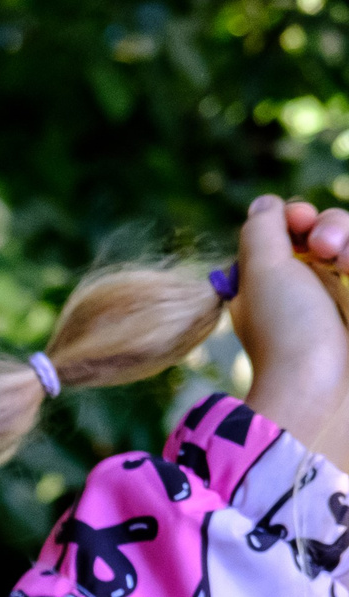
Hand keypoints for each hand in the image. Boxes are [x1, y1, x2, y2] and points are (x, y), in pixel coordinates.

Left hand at [237, 196, 348, 465]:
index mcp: (275, 277)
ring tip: (345, 264)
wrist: (319, 388)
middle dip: (333, 227)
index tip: (299, 224)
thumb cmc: (285, 330)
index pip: (297, 227)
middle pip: (335, 230)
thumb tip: (266, 205)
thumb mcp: (260, 272)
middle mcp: (310, 285)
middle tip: (324, 248)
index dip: (300, 216)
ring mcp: (341, 299)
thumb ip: (261, 231)